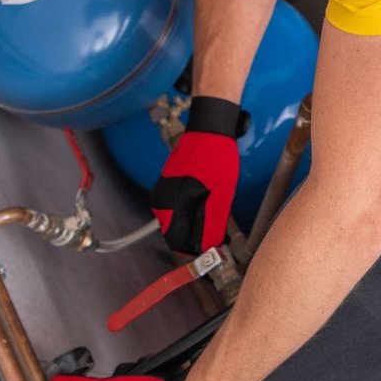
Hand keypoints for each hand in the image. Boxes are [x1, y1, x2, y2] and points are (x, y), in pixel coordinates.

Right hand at [151, 96, 245, 254]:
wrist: (209, 128)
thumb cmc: (215, 158)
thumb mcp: (219, 196)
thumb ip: (210, 226)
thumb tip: (207, 250)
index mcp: (170, 206)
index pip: (178, 244)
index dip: (196, 252)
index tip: (214, 252)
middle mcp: (161, 202)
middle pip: (177, 235)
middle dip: (197, 239)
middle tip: (219, 234)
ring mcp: (164, 193)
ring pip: (179, 223)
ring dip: (196, 227)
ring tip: (217, 218)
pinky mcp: (170, 187)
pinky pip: (179, 210)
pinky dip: (193, 214)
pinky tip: (209, 205)